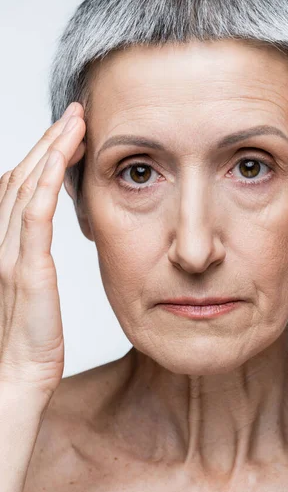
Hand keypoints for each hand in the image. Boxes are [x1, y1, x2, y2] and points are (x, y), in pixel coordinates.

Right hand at [0, 103, 85, 402]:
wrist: (15, 377)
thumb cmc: (27, 339)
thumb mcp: (30, 288)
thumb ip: (32, 257)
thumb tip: (43, 239)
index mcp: (4, 245)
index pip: (20, 188)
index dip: (41, 157)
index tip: (67, 134)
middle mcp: (1, 242)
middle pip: (23, 177)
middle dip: (48, 142)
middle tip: (74, 115)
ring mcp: (10, 253)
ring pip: (28, 188)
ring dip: (51, 151)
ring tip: (75, 124)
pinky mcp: (25, 270)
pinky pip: (33, 217)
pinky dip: (46, 184)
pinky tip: (61, 160)